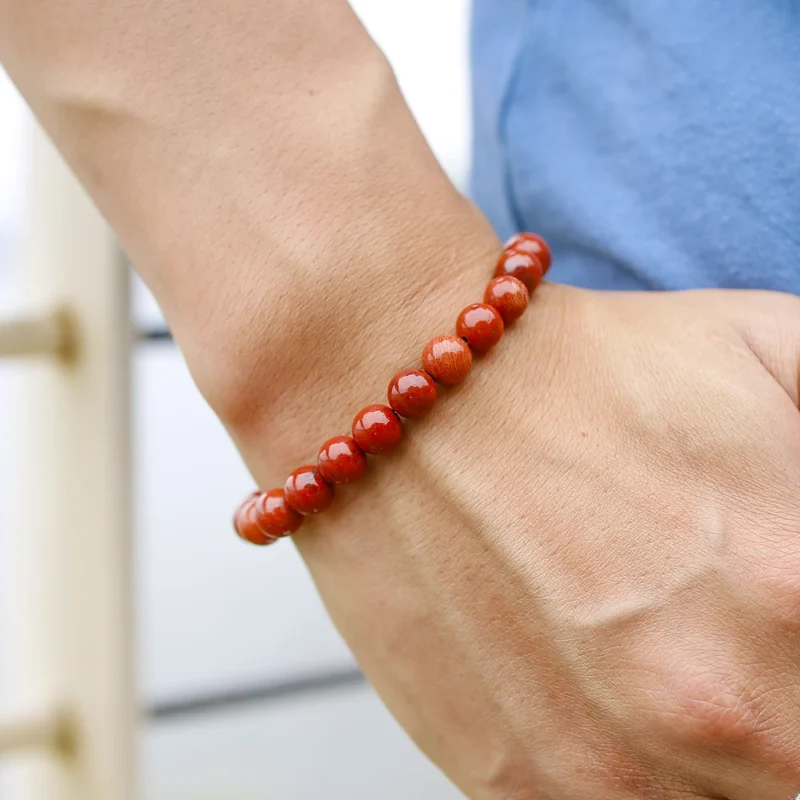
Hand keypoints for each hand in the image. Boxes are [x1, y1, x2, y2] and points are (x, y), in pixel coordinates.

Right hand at [238, 284, 799, 798]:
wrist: (400, 387)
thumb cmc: (575, 367)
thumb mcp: (780, 349)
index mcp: (799, 590)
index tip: (797, 623)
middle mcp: (715, 709)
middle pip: (797, 760)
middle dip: (788, 707)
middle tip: (754, 640)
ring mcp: (602, 767)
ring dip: (727, 753)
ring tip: (677, 660)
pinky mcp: (515, 784)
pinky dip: (645, 773)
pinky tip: (614, 693)